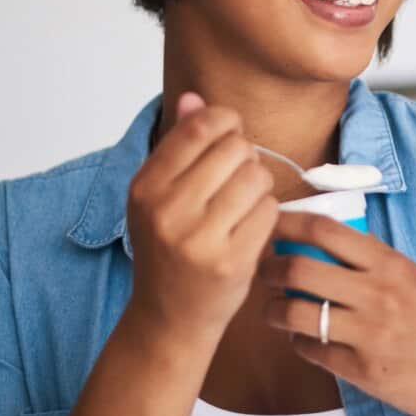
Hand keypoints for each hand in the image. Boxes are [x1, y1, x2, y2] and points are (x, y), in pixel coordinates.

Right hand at [125, 91, 280, 345]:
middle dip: (245, 157)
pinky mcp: (231, 261)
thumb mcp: (159, 195)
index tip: (229, 136)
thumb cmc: (169, 249)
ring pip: (257, 176)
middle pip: (236, 148)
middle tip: (234, 180)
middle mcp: (168, 210)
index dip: (227, 122)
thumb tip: (194, 98)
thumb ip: (178, 145)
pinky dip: (267, 215)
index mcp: (146, 186)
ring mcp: (199, 238)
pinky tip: (249, 229)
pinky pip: (270, 210)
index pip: (201, 127)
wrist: (168, 318)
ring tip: (242, 205)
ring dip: (259, 186)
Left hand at [259, 211, 415, 415]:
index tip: (272, 223)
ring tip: (273, 310)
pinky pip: (312, 351)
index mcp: (391, 265)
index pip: (326, 230)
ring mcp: (368, 333)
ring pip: (297, 313)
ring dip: (274, 310)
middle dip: (269, 269)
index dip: (289, 223)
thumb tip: (330, 248)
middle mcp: (377, 294)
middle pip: (300, 268)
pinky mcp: (362, 370)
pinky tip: (302, 339)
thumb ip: (377, 265)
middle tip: (264, 271)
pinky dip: (299, 343)